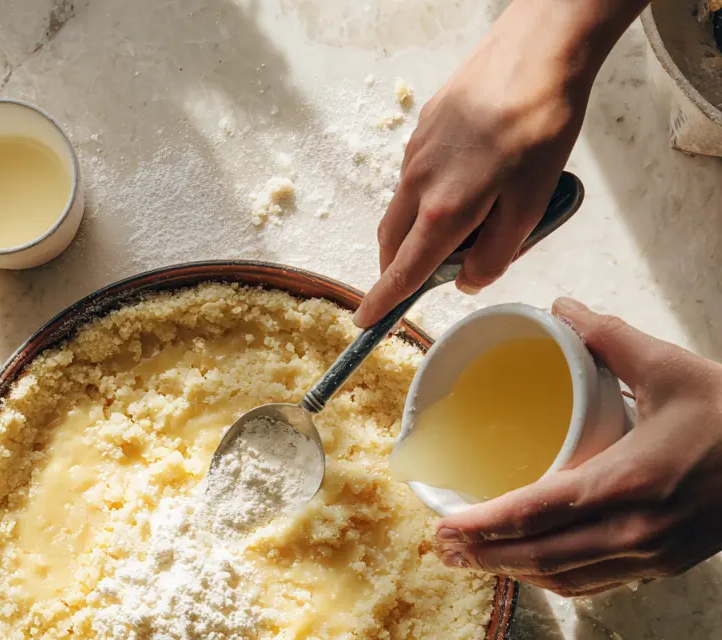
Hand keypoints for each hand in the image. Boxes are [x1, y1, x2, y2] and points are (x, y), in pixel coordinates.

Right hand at [354, 0, 610, 328]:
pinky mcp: (424, 130)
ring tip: (469, 219)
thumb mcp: (532, 206)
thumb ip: (495, 255)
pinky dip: (429, 195)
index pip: (403, 272)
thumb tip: (466, 281)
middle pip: (393, 243)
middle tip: (427, 278)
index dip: (383, 302)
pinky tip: (470, 177)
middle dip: (399, 268)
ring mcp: (416, 155)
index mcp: (444, 213)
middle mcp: (418, 185)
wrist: (538, 49)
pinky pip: (416, 177)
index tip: (365, 322)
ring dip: (419, 230)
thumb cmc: (541, 127)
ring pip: (403, 210)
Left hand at [435, 299, 721, 596]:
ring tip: (471, 559)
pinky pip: (593, 584)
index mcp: (627, 482)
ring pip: (562, 577)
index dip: (484, 524)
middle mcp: (633, 529)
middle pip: (539, 555)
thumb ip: (609, 337)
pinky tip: (527, 567)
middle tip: (441, 548)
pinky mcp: (662, 565)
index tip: (443, 526)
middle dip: (484, 555)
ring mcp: (649, 555)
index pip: (536, 512)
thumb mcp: (673, 368)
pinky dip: (551, 579)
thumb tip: (562, 307)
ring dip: (512, 572)